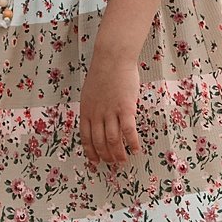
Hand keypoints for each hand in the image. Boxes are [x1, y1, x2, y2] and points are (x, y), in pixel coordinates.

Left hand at [79, 48, 141, 169]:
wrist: (112, 58)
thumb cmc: (102, 72)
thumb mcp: (89, 92)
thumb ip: (92, 108)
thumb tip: (96, 120)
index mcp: (86, 110)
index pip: (85, 137)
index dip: (90, 152)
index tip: (95, 161)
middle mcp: (96, 114)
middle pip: (99, 142)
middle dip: (105, 156)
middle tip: (112, 163)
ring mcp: (110, 112)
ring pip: (113, 140)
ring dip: (118, 153)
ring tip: (123, 160)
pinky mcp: (125, 108)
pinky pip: (128, 131)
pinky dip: (132, 142)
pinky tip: (136, 149)